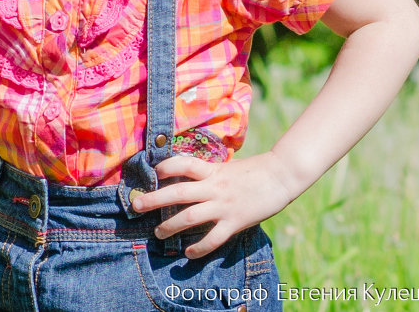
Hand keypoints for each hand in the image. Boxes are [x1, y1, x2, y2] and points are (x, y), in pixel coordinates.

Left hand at [130, 151, 297, 258]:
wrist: (281, 176)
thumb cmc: (253, 171)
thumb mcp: (226, 167)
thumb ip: (208, 174)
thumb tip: (187, 178)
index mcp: (212, 170)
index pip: (183, 164)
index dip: (165, 166)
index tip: (151, 172)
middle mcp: (214, 187)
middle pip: (178, 192)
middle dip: (154, 200)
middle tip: (136, 206)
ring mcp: (224, 205)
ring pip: (190, 217)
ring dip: (170, 226)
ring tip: (158, 233)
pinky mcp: (235, 222)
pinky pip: (213, 238)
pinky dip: (199, 248)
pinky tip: (188, 253)